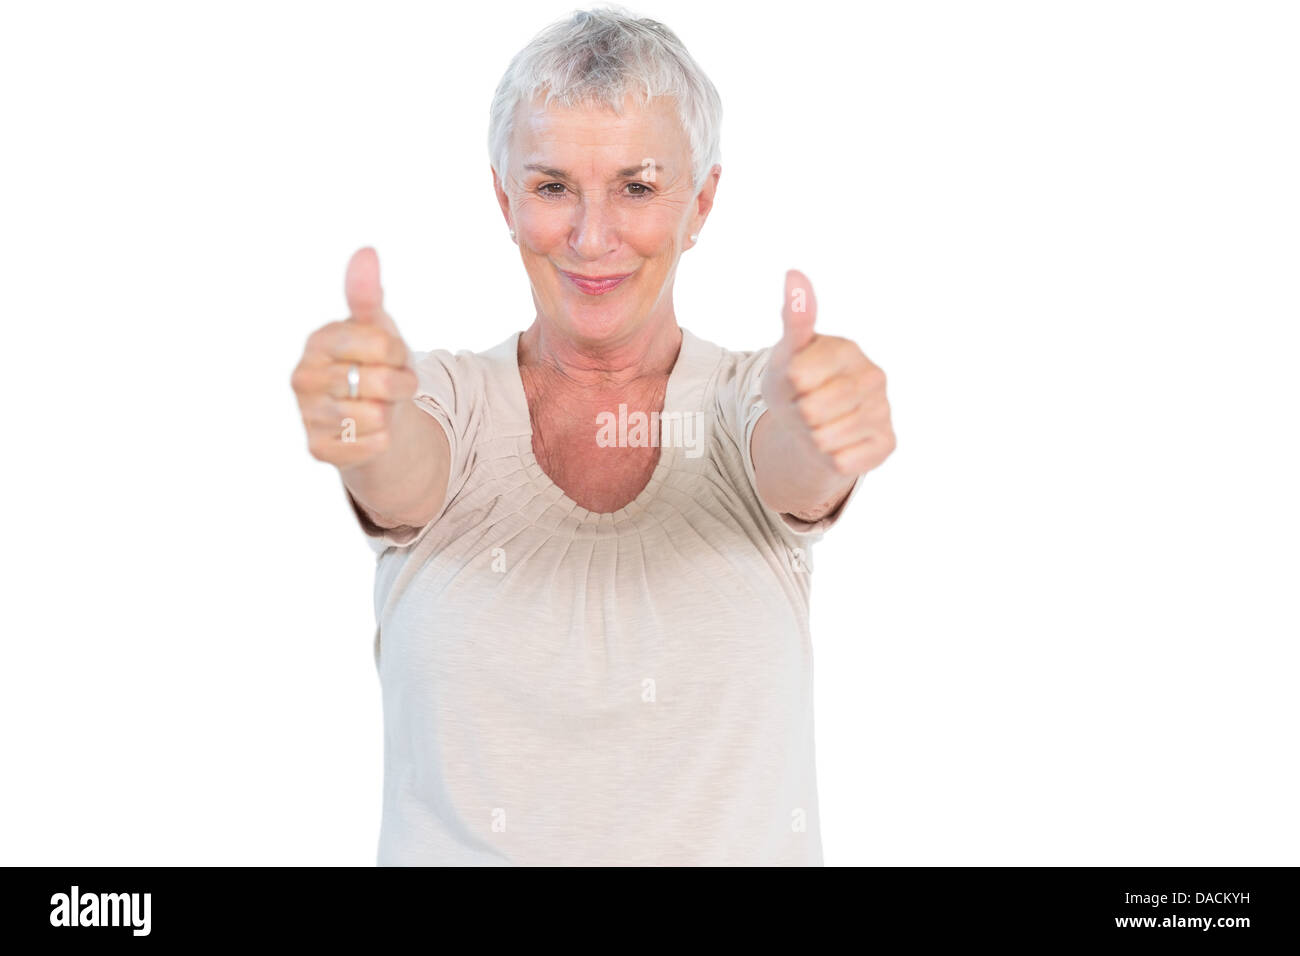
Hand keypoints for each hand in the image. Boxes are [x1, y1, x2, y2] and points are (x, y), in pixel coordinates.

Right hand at [290, 247, 418, 469]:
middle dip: (401, 384)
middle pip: (381, 381)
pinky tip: (370, 432)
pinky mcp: (319, 449)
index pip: (381, 343)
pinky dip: (382, 440)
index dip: (399, 352)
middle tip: (392, 384)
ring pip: (378, 416)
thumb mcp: (376, 329)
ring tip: (380, 406)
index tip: (392, 355)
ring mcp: (307, 415)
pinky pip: (372, 444)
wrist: (373, 417)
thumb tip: (366, 252)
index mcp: (318, 342)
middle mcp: (303, 377)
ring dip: (391, 414)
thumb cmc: (374, 367)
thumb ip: (367, 295)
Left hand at [760, 269, 895, 476]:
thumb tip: (794, 274)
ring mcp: (883, 411)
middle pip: (813, 410)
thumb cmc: (797, 386)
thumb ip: (794, 319)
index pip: (800, 376)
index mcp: (847, 350)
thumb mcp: (786, 355)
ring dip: (811, 439)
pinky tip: (836, 445)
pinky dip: (829, 459)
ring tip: (818, 426)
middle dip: (798, 415)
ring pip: (826, 439)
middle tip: (804, 408)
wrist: (810, 427)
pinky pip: (843, 462)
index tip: (794, 383)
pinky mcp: (887, 443)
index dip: (787, 387)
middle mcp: (874, 377)